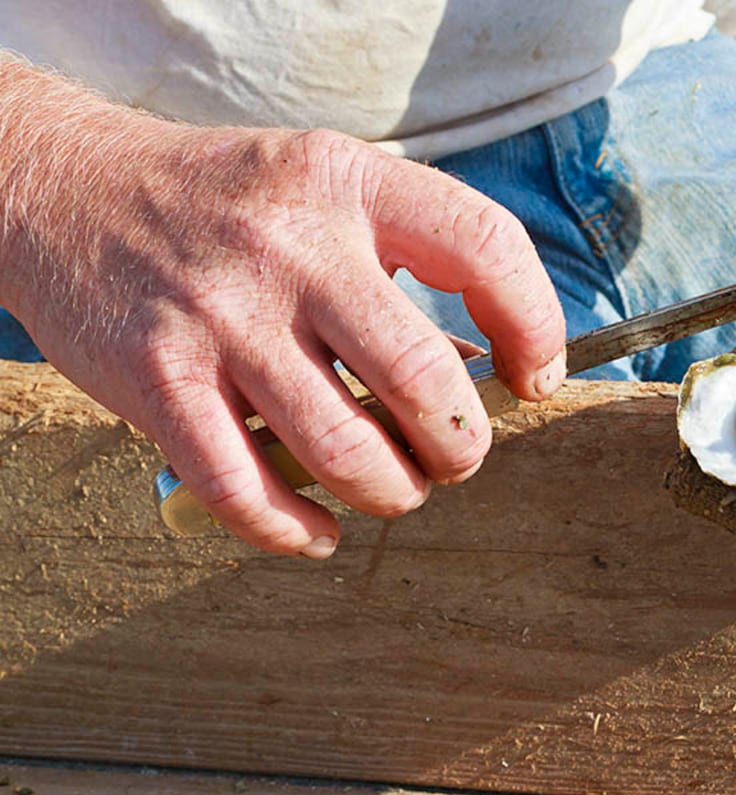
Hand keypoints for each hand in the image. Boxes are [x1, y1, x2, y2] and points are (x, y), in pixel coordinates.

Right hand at [0, 74, 564, 557]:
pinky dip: (296, 533)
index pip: (486, 247)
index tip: (533, 376)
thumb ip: (405, 257)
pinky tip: (317, 531)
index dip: (535, 324)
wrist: (62, 188)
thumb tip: (491, 367)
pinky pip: (246, 491)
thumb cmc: (226, 203)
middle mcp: (291, 248)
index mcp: (349, 183)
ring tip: (392, 487)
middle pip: (425, 381)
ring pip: (347, 452)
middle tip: (456, 456)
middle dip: (462, 446)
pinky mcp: (158, 381)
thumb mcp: (325, 186)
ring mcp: (222, 317)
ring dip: (392, 493)